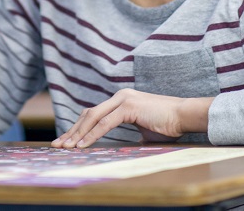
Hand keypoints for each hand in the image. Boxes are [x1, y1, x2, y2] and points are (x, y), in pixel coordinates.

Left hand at [51, 89, 211, 148]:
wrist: (185, 116)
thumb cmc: (168, 125)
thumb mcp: (143, 129)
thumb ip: (128, 132)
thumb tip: (118, 146)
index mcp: (121, 100)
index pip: (94, 114)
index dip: (79, 128)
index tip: (67, 141)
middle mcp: (119, 96)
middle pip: (88, 114)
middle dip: (72, 130)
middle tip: (58, 144)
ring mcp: (123, 99)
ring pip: (93, 117)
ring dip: (78, 133)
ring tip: (66, 147)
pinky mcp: (128, 106)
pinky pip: (105, 123)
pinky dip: (92, 134)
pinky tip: (82, 145)